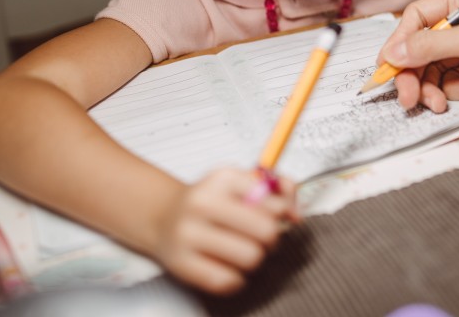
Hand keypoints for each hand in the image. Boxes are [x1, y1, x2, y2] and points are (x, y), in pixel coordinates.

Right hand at [153, 168, 299, 293]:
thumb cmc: (210, 201)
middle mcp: (203, 202)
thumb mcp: (241, 182)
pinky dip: (236, 278)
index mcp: (223, 179)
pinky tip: (230, 266)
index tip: (279, 216)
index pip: (274, 202)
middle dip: (273, 239)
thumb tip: (295, 214)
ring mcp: (189, 233)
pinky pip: (227, 280)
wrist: (163, 216)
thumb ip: (277, 188)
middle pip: (266, 231)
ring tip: (246, 251)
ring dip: (256, 258)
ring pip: (251, 257)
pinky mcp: (181, 262)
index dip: (284, 213)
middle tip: (265, 238)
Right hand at [380, 0, 458, 111]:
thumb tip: (394, 54)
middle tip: (408, 98)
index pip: (417, 18)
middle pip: (423, 47)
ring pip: (437, 68)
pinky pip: (456, 80)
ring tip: (438, 103)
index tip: (388, 68)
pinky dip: (456, 90)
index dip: (400, 43)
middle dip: (414, 74)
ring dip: (434, 87)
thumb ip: (431, 46)